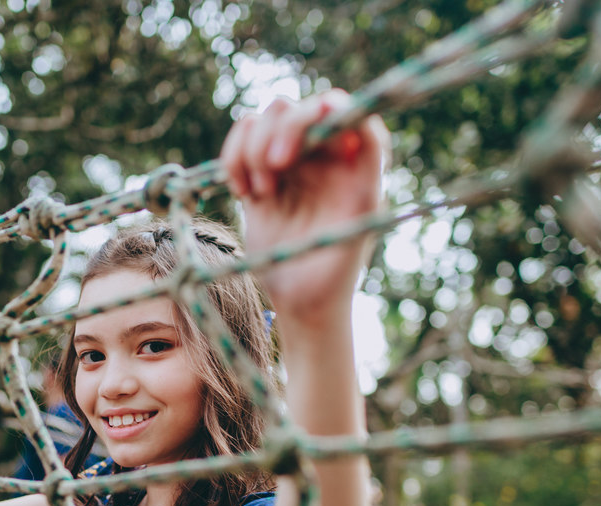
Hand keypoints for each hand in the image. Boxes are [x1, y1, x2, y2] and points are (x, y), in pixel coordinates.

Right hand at [220, 91, 389, 325]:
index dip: (322, 113)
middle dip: (281, 131)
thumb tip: (362, 123)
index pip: (340, 109)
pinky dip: (232, 160)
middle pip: (295, 108)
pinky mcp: (257, 177)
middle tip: (274, 167)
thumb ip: (368, 167)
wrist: (301, 301)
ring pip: (263, 120)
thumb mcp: (363, 216)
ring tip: (261, 191)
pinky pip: (238, 144)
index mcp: (353, 160)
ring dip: (253, 149)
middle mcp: (321, 155)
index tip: (309, 143)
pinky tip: (243, 193)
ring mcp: (288, 164)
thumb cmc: (338, 266)